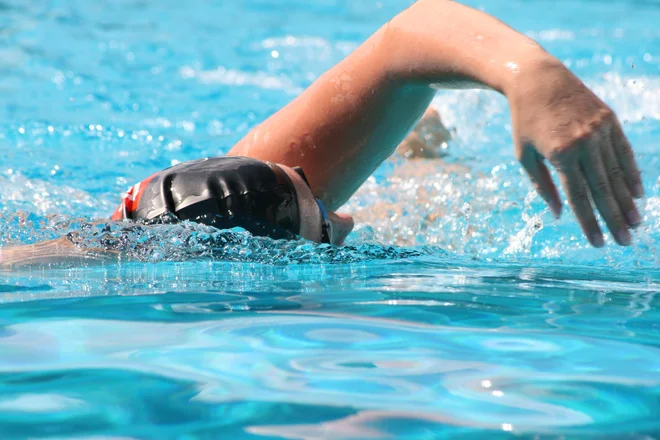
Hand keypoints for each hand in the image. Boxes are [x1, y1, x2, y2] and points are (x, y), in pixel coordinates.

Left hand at [508, 57, 642, 246]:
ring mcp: (600, 130)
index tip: (599, 243)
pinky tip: (637, 193)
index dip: (589, 222)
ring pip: (618, 172)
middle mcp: (584, 143)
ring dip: (627, 201)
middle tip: (625, 241)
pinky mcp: (609, 119)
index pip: (579, 197)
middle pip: (603, 189)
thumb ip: (542, 185)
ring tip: (635, 223)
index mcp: (560, 154)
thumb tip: (558, 214)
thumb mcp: (524, 155)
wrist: (537, 79)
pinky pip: (624, 151)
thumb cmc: (524, 121)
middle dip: (614, 218)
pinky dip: (632, 173)